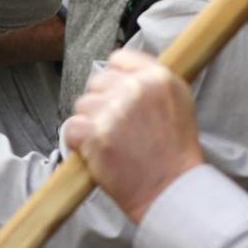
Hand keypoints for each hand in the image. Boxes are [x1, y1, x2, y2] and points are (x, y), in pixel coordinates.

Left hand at [60, 49, 203, 221]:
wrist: (171, 189)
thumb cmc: (174, 153)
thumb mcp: (177, 105)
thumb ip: (150, 83)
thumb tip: (120, 72)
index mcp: (159, 77)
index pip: (119, 58)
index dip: (115, 78)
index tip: (118, 95)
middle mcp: (136, 88)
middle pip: (97, 82)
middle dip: (101, 103)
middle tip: (118, 128)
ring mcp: (113, 110)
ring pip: (82, 105)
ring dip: (90, 123)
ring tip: (113, 143)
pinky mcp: (94, 132)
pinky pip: (71, 128)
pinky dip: (79, 142)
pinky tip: (99, 153)